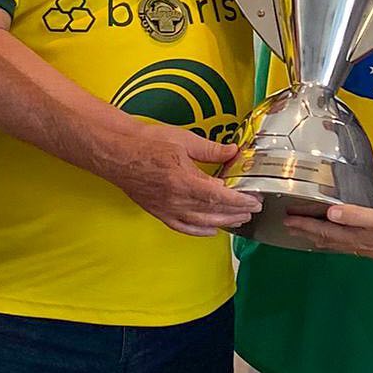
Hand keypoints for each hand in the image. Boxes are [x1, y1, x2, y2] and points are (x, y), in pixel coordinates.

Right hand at [109, 123, 260, 236]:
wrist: (118, 152)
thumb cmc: (146, 143)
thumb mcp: (183, 140)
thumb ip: (210, 149)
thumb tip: (233, 152)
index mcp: (184, 179)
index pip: (219, 196)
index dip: (240, 200)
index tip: (254, 200)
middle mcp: (176, 199)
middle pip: (213, 212)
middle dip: (236, 212)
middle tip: (252, 208)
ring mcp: (166, 208)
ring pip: (201, 223)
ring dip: (223, 222)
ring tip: (239, 219)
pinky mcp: (158, 212)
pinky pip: (182, 228)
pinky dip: (199, 232)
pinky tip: (211, 230)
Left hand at [284, 202, 372, 259]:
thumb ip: (356, 215)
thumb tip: (331, 213)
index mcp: (360, 238)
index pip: (325, 232)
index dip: (306, 226)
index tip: (289, 220)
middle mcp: (361, 246)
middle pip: (327, 240)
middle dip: (307, 232)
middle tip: (289, 226)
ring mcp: (369, 248)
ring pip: (337, 244)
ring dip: (319, 238)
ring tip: (305, 234)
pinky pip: (348, 245)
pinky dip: (336, 241)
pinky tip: (337, 238)